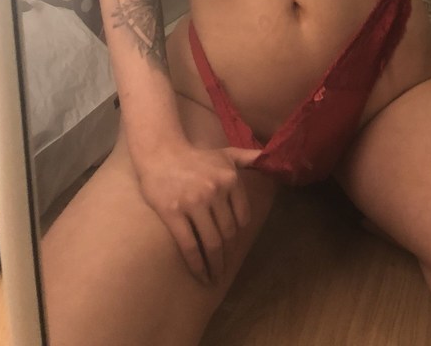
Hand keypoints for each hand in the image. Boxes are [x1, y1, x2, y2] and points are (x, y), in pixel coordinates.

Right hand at [135, 137, 262, 285]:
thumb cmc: (197, 157)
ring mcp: (194, 202)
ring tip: (215, 278)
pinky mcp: (173, 213)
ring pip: (211, 242)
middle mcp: (215, 191)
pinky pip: (189, 245)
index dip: (238, 236)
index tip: (234, 248)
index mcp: (230, 179)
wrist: (161, 153)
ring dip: (215, 265)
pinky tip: (200, 275)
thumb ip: (249, 157)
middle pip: (227, 233)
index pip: (242, 218)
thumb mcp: (227, 154)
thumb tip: (269, 158)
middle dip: (228, 255)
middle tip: (224, 270)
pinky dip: (197, 265)